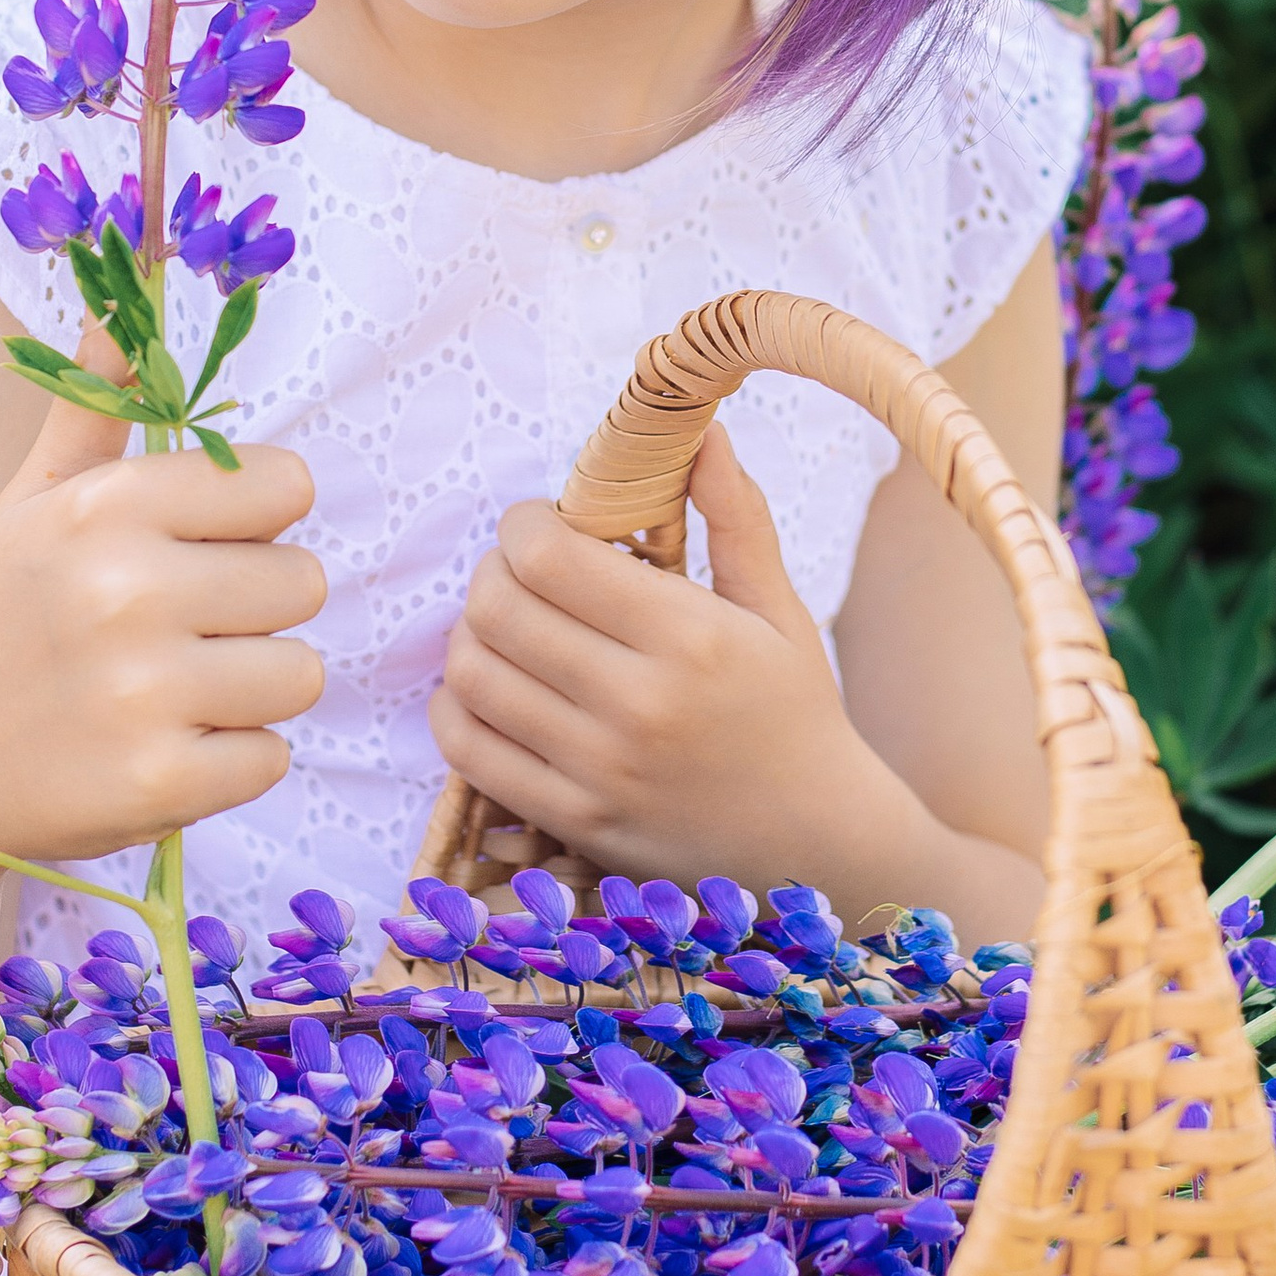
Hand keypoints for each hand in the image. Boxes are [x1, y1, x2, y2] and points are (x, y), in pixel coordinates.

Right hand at [0, 376, 327, 871]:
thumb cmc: (7, 614)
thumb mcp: (35, 501)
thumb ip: (93, 403)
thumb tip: (116, 298)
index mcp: (109, 508)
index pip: (285, 485)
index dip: (258, 520)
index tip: (202, 547)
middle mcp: (129, 592)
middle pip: (305, 581)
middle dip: (256, 610)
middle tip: (180, 631)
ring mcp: (146, 694)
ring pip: (303, 672)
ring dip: (254, 689)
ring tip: (176, 690)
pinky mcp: (164, 784)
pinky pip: (274, 757)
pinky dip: (233, 761)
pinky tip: (165, 748)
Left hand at [432, 425, 908, 891]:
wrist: (816, 842)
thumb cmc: (796, 712)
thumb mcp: (779, 610)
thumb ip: (736, 517)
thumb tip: (704, 432)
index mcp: (690, 637)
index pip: (549, 556)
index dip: (525, 523)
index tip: (545, 524)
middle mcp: (637, 705)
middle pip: (497, 608)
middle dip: (492, 570)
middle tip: (521, 570)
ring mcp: (598, 771)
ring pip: (472, 675)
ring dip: (471, 635)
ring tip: (509, 626)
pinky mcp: (571, 822)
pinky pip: (468, 751)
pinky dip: (458, 707)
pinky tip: (494, 688)